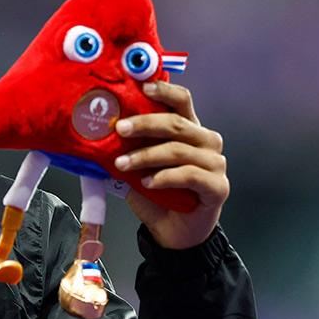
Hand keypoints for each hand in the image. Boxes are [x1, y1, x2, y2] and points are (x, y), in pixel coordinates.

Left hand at [113, 80, 228, 249]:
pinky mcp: (218, 187)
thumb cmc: (156, 194)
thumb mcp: (138, 166)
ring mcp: (215, 164)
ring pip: (179, 150)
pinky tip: (147, 183)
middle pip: (177, 123)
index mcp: (189, 130)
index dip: (165, 91)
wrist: (171, 231)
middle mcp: (207, 142)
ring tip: (121, 164)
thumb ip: (130, 147)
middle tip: (119, 128)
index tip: (142, 87)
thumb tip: (99, 130)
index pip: (182, 101)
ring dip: (146, 155)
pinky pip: (189, 175)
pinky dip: (164, 177)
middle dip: (144, 124)